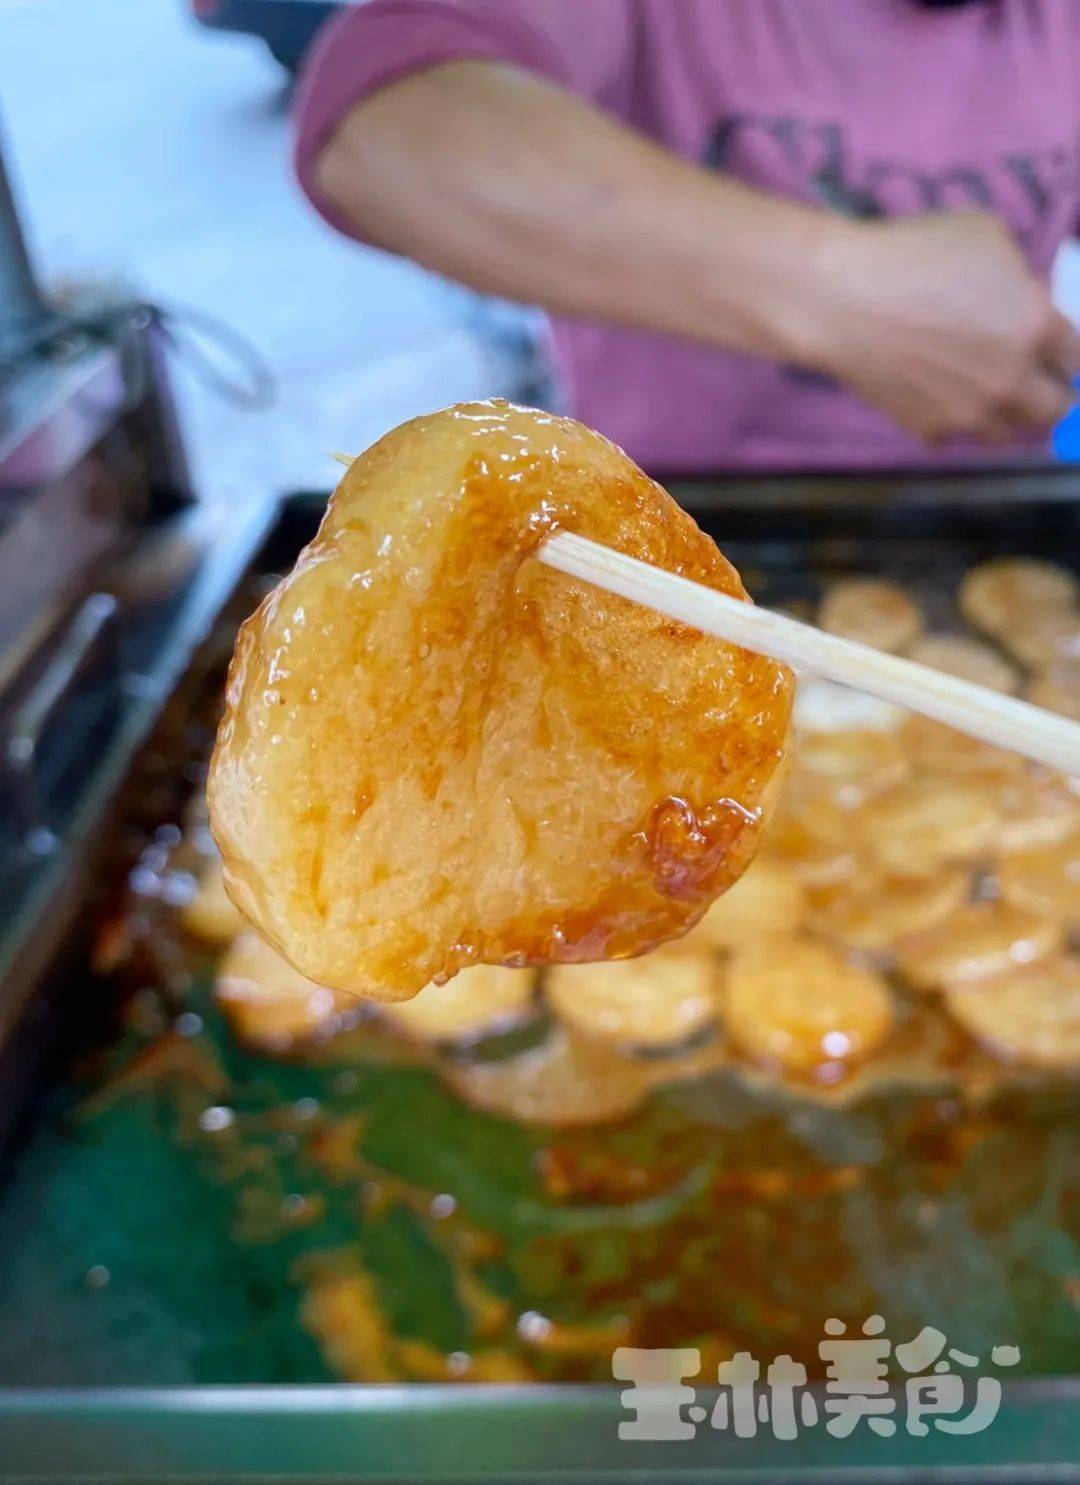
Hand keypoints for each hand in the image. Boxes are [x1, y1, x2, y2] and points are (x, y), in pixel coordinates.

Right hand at [801, 211, 1079, 443]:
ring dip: (1004, 414)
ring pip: (1007, 433)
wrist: (843, 302)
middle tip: (1031, 380)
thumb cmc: (914, 255)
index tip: (1056, 354)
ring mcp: (970, 413)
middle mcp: (1011, 381)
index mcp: (1036, 328)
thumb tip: (1023, 298)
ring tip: (983, 392)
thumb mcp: (986, 240)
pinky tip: (937, 395)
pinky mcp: (930, 431)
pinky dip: (954, 421)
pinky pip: (956, 436)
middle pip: (1054, 410)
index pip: (1078, 360)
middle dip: (1048, 394)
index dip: (1067, 355)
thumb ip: (1019, 278)